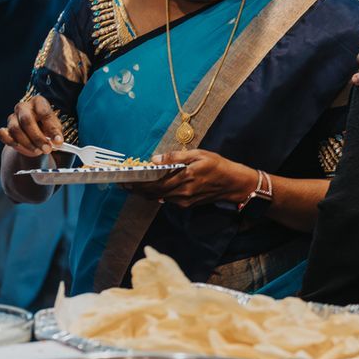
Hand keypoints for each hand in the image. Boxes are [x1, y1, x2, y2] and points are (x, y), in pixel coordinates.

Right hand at [0, 94, 65, 159]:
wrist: (33, 133)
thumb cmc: (46, 127)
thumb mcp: (55, 127)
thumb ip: (56, 133)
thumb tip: (57, 142)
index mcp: (38, 102)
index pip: (44, 112)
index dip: (52, 128)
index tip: (58, 142)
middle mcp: (23, 107)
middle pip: (26, 120)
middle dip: (37, 137)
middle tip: (46, 149)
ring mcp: (12, 117)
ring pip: (15, 129)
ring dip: (27, 143)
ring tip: (37, 151)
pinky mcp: (4, 128)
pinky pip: (2, 134)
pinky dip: (11, 142)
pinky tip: (21, 148)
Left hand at [126, 150, 257, 207]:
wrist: (234, 184)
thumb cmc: (218, 165)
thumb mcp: (199, 154)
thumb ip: (176, 157)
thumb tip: (156, 159)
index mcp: (184, 179)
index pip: (154, 184)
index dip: (137, 184)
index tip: (124, 180)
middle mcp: (182, 194)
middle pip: (153, 193)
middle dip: (137, 189)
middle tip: (124, 183)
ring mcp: (184, 201)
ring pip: (159, 197)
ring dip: (146, 191)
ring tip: (135, 183)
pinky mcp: (187, 204)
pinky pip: (168, 199)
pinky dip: (158, 193)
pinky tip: (154, 186)